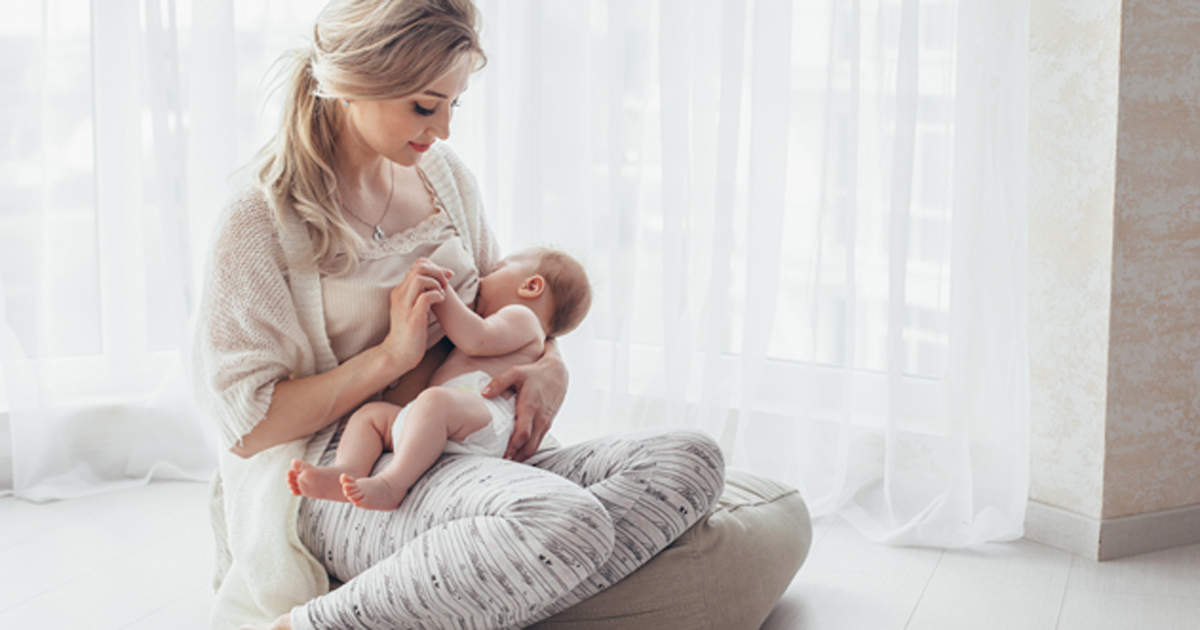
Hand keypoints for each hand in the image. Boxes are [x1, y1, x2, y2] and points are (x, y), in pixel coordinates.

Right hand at [380, 258, 451, 372]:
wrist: (398, 354)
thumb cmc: (408, 333)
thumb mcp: (410, 309)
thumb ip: (417, 295)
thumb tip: (433, 283)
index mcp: (400, 292)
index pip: (416, 267)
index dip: (434, 267)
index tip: (446, 276)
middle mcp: (400, 296)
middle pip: (418, 269)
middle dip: (437, 272)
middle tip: (446, 283)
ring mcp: (405, 306)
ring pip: (420, 280)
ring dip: (436, 283)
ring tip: (442, 294)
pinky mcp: (412, 318)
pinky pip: (426, 298)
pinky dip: (437, 296)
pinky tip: (441, 302)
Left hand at [485, 348, 567, 460]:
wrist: (558, 373)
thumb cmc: (535, 373)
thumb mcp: (516, 372)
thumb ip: (499, 382)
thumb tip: (484, 394)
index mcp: (530, 407)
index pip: (523, 432)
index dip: (512, 446)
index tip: (501, 455)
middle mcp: (540, 418)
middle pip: (528, 446)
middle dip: (515, 457)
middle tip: (499, 466)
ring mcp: (545, 423)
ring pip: (534, 447)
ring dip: (521, 457)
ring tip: (506, 464)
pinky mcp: (547, 424)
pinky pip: (538, 442)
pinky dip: (527, 450)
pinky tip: (516, 454)